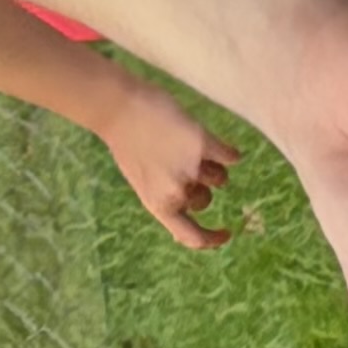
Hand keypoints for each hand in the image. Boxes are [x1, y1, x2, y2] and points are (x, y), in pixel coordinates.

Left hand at [101, 85, 235, 250]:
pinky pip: (228, 156)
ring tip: (187, 145)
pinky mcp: (203, 143)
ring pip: (219, 178)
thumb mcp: (142, 179)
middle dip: (200, 186)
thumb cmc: (126, 142)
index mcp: (158, 205)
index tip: (225, 232)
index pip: (192, 237)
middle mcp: (176, 192)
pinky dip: (229, 153)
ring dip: (210, 165)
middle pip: (205, 200)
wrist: (118, 108)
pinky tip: (222, 147)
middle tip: (182, 163)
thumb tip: (190, 206)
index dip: (212, 239)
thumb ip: (164, 195)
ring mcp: (191, 168)